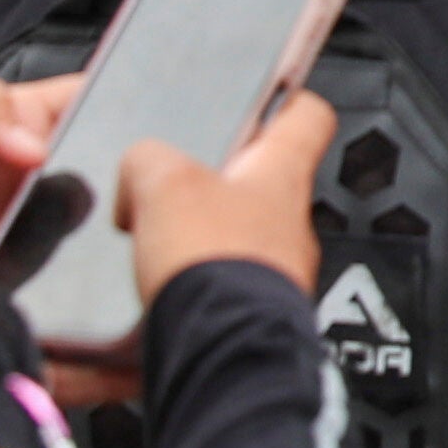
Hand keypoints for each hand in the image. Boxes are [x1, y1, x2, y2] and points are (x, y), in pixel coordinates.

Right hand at [116, 91, 336, 324]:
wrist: (221, 353)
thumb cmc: (216, 268)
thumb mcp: (162, 181)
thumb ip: (149, 157)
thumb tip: (140, 166)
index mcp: (282, 173)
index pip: (307, 115)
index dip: (284, 98)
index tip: (266, 94)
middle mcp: (291, 223)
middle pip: (260, 181)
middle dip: (214, 180)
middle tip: (172, 180)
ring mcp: (276, 273)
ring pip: (239, 237)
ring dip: (200, 235)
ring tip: (152, 238)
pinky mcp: (252, 312)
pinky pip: (222, 285)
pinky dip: (192, 281)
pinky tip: (154, 285)